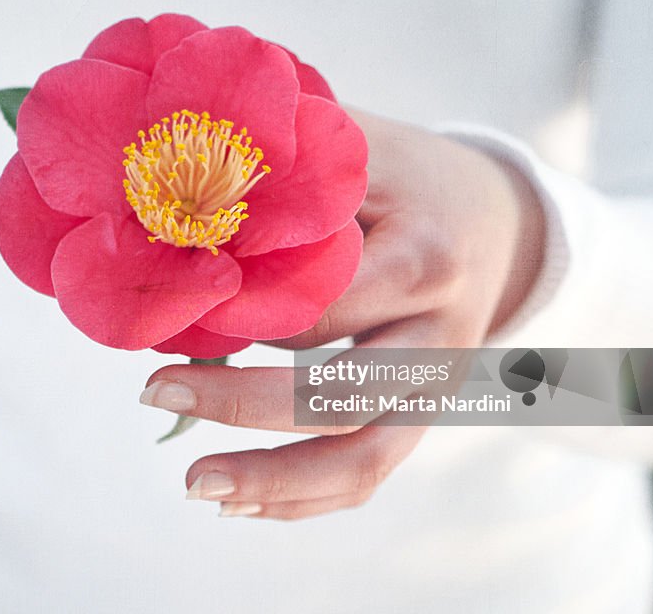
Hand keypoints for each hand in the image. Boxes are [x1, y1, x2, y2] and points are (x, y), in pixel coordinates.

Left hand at [140, 110, 545, 519]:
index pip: (319, 305)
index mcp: (423, 258)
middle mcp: (440, 333)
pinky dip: (305, 499)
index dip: (237, 315)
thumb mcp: (362, 149)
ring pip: (361, 457)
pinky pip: (372, 473)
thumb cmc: (411, 177)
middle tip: (151, 392)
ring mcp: (440, 385)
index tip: (166, 313)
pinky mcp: (428, 415)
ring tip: (194, 487)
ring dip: (273, 480)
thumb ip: (286, 164)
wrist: (500, 218)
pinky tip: (241, 503)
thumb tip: (178, 184)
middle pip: (337, 393)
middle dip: (238, 402)